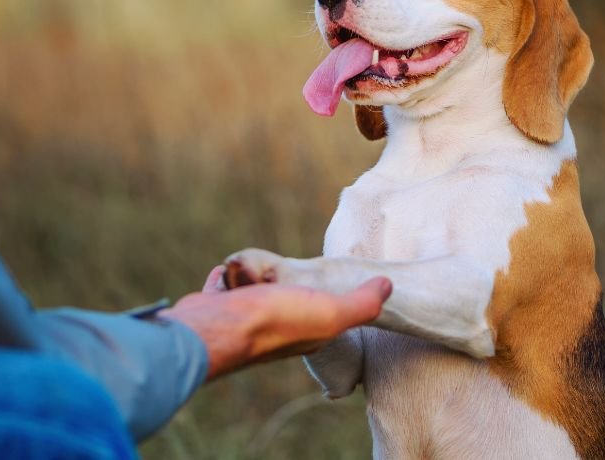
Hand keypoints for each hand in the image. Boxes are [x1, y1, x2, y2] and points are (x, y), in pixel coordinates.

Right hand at [161, 266, 390, 380]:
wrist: (215, 328)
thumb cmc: (274, 321)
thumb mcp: (331, 312)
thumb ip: (362, 304)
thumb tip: (388, 286)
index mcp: (307, 333)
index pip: (323, 311)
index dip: (327, 294)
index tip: (326, 280)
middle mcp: (275, 329)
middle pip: (285, 296)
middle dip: (284, 281)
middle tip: (282, 273)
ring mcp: (243, 319)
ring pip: (254, 290)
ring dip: (253, 275)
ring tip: (254, 271)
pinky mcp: (216, 308)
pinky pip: (223, 287)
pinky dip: (226, 277)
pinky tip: (227, 271)